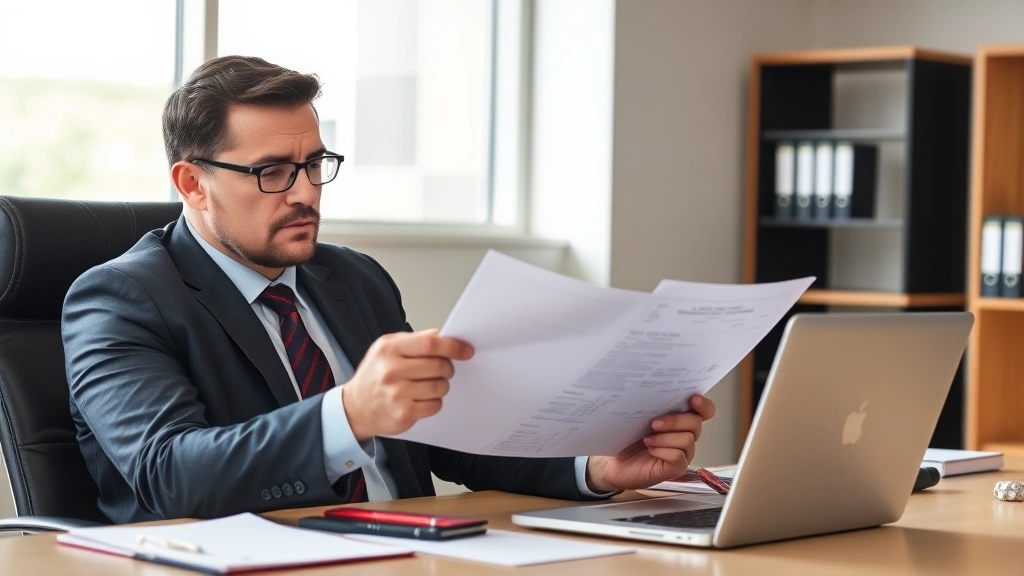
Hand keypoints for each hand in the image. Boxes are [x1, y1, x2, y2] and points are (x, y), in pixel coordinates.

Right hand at [342, 329, 473, 440]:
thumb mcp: (387, 348)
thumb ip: (415, 340)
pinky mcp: (404, 413)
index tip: (466, 350)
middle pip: (438, 365)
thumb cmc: (374, 375)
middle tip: (444, 369)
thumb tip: (444, 335)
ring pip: (440, 386)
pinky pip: (435, 405)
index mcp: (389, 349)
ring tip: (429, 384)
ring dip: (442, 385)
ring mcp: (397, 393)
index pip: (430, 343)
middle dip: (448, 367)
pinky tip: (422, 398)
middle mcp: (391, 370)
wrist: (355, 406)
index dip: (453, 346)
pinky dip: (434, 401)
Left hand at [585, 395, 715, 492]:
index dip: (704, 405)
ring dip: (665, 437)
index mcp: (681, 420)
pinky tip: (650, 449)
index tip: (692, 399)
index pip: (705, 411)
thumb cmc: (628, 438)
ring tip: (646, 439)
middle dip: (675, 420)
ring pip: (688, 440)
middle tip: (653, 423)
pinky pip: (678, 457)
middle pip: (695, 423)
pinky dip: (663, 451)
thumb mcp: (640, 417)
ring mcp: (683, 454)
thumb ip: (653, 406)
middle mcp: (686, 436)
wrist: (614, 462)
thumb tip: (654, 390)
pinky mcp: (675, 469)